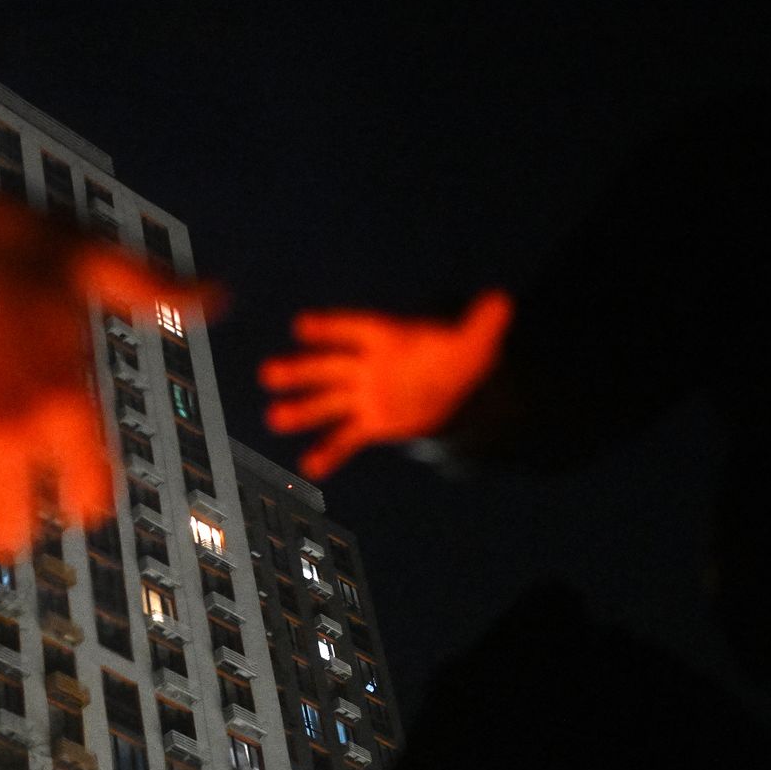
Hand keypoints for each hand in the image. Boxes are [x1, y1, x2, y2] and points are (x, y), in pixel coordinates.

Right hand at [0, 117, 219, 557]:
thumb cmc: (0, 228)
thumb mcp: (86, 256)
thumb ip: (151, 290)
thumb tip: (216, 298)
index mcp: (67, 401)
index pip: (88, 501)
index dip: (78, 500)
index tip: (62, 491)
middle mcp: (9, 430)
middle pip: (14, 531)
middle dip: (10, 521)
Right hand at [259, 288, 512, 478]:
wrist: (450, 386)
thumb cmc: (456, 353)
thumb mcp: (475, 338)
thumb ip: (484, 320)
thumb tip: (502, 301)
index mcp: (383, 337)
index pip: (354, 329)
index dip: (329, 328)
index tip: (301, 326)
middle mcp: (364, 366)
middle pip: (329, 366)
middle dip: (300, 370)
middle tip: (269, 373)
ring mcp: (362, 395)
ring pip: (328, 403)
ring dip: (302, 411)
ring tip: (275, 418)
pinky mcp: (369, 423)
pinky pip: (346, 439)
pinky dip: (329, 453)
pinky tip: (310, 468)